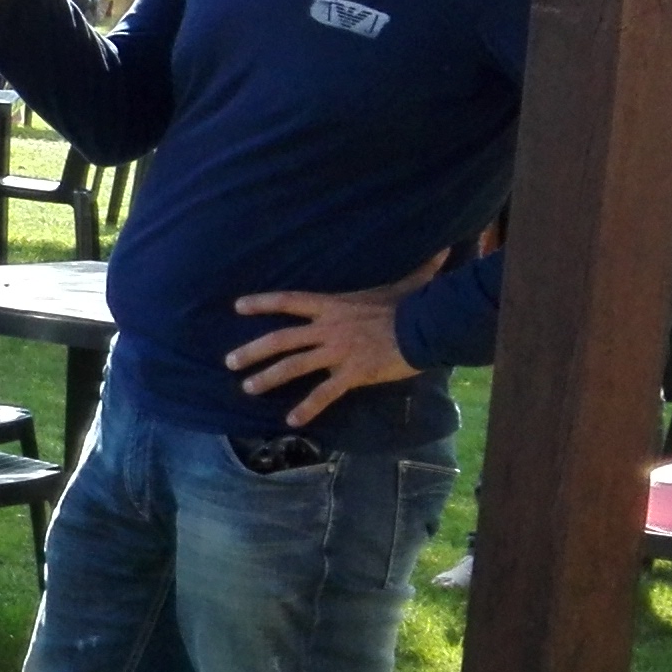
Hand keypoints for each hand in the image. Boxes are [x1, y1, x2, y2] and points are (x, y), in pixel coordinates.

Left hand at [229, 252, 442, 425]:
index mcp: (333, 305)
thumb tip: (442, 250)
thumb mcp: (407, 283)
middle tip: (229, 362)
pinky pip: (324, 393)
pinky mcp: (352, 374)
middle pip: (280, 339)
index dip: (262, 303)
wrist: (428, 327)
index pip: (289, 301)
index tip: (237, 306)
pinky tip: (291, 420)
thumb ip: (418, 268)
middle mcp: (328, 329)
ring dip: (268, 378)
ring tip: (247, 388)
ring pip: (293, 366)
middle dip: (252, 351)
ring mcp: (337, 352)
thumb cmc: (416, 304)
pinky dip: (307, 408)